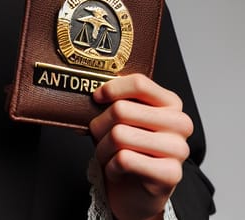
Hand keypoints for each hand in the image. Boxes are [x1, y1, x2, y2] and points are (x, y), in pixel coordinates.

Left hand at [90, 73, 192, 219]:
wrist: (136, 190)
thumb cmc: (128, 147)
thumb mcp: (124, 118)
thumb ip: (115, 101)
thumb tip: (94, 93)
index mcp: (170, 102)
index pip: (139, 83)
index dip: (111, 88)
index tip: (97, 97)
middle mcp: (180, 123)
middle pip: (121, 109)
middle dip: (99, 124)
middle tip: (99, 135)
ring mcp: (179, 148)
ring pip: (119, 135)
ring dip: (102, 147)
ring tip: (107, 154)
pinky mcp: (171, 173)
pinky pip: (124, 159)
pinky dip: (110, 166)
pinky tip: (116, 169)